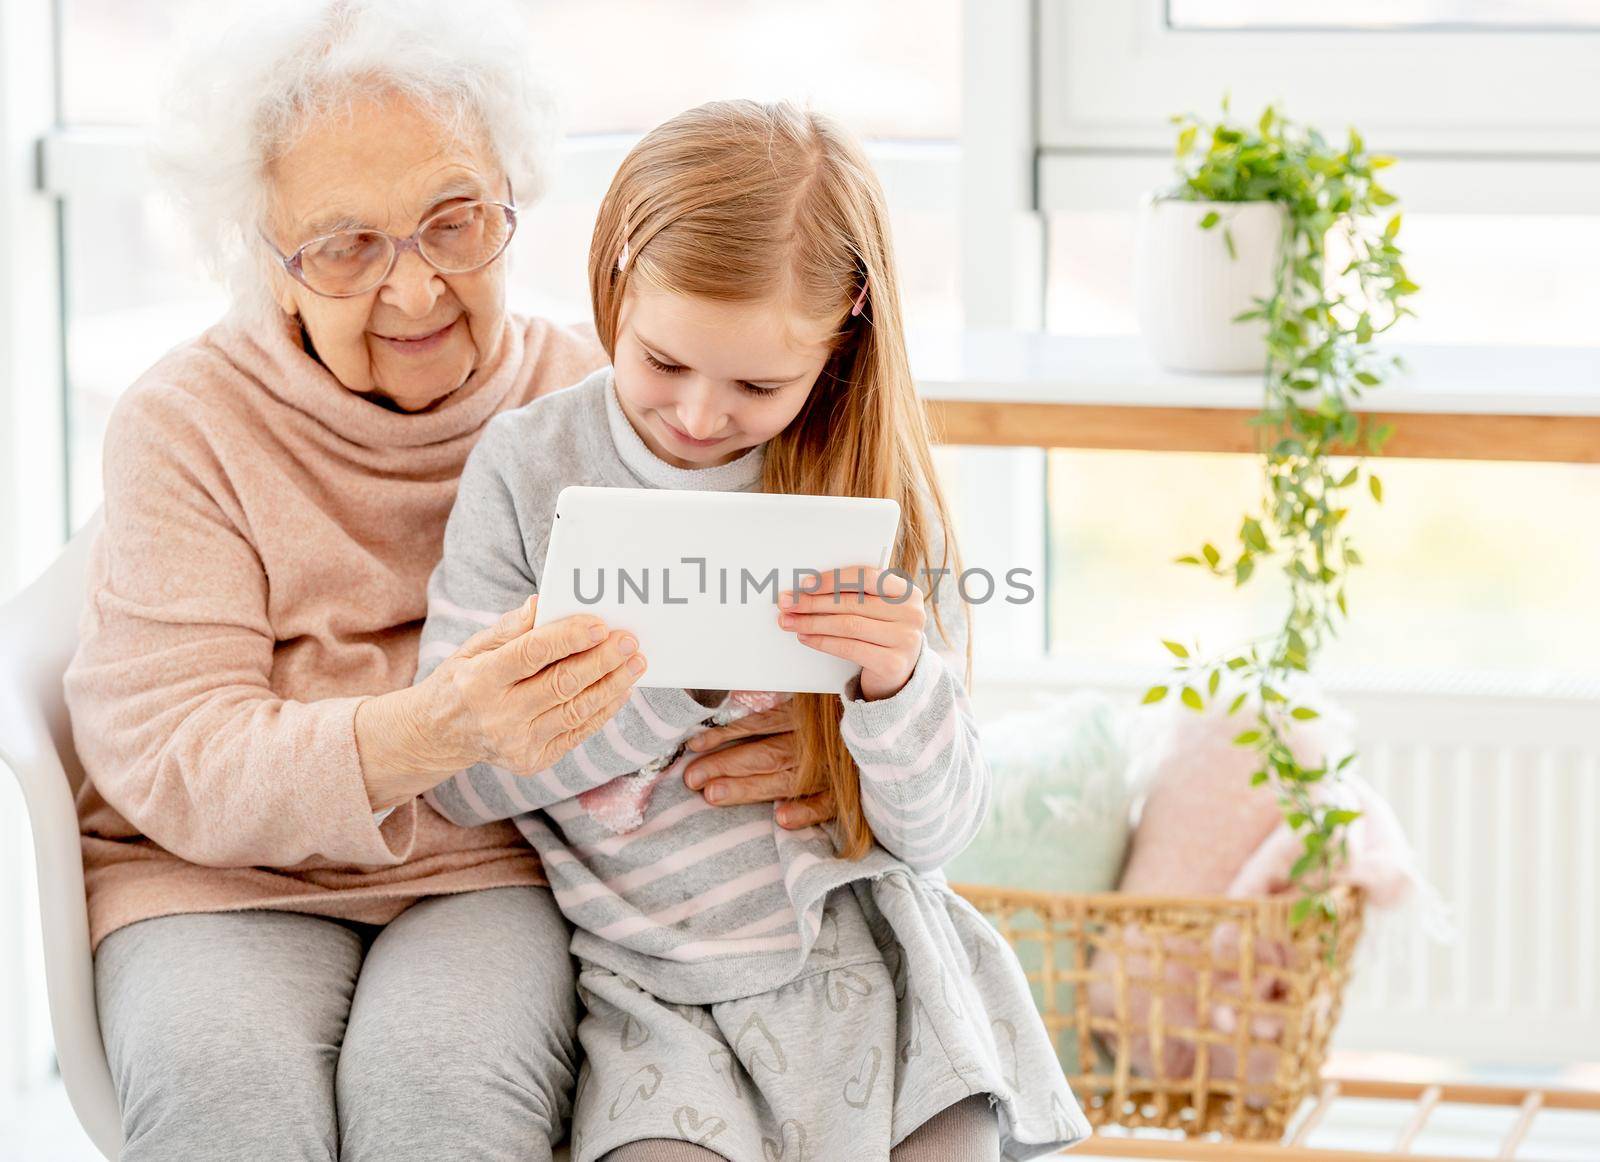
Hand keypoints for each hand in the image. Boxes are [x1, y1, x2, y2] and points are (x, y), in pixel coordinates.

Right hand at [414, 595, 645, 775]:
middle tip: (629, 641)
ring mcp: (517, 743)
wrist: (440, 735)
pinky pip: (578, 732)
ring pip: (576, 710)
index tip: (600, 625)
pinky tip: (620, 689)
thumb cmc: (462, 681)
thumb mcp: (472, 649)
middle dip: (602, 660)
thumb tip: (542, 604)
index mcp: (480, 681)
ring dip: (612, 685)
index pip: (531, 655)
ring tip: (636, 663)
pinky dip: (603, 710)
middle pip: (562, 684)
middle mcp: (499, 716)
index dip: (568, 638)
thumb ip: (509, 628)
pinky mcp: (533, 761)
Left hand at [682, 705, 835, 829]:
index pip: (758, 727)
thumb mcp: (817, 701)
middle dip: (725, 765)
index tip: (693, 746)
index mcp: (805, 718)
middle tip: (691, 778)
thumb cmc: (849, 714)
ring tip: (713, 794)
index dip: (725, 736)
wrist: (896, 728)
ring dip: (748, 787)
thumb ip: (784, 706)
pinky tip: (782, 819)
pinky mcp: (850, 790)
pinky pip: (828, 802)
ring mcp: (832, 768)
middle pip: (763, 754)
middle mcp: (815, 743)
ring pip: (784, 777)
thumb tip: (741, 711)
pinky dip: (807, 811)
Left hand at [777, 567, 924, 700]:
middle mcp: (911, 614)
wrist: (900, 674)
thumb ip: (855, 596)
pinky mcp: (892, 663)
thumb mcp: (877, 610)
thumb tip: (807, 588)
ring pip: (848, 625)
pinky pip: (849, 648)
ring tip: (790, 621)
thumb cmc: (882, 634)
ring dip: (813, 622)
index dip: (834, 579)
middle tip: (788, 603)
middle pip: (853, 603)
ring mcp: (905, 640)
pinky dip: (822, 642)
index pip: (868, 577)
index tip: (806, 584)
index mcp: (908, 592)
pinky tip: (806, 638)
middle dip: (814, 602)